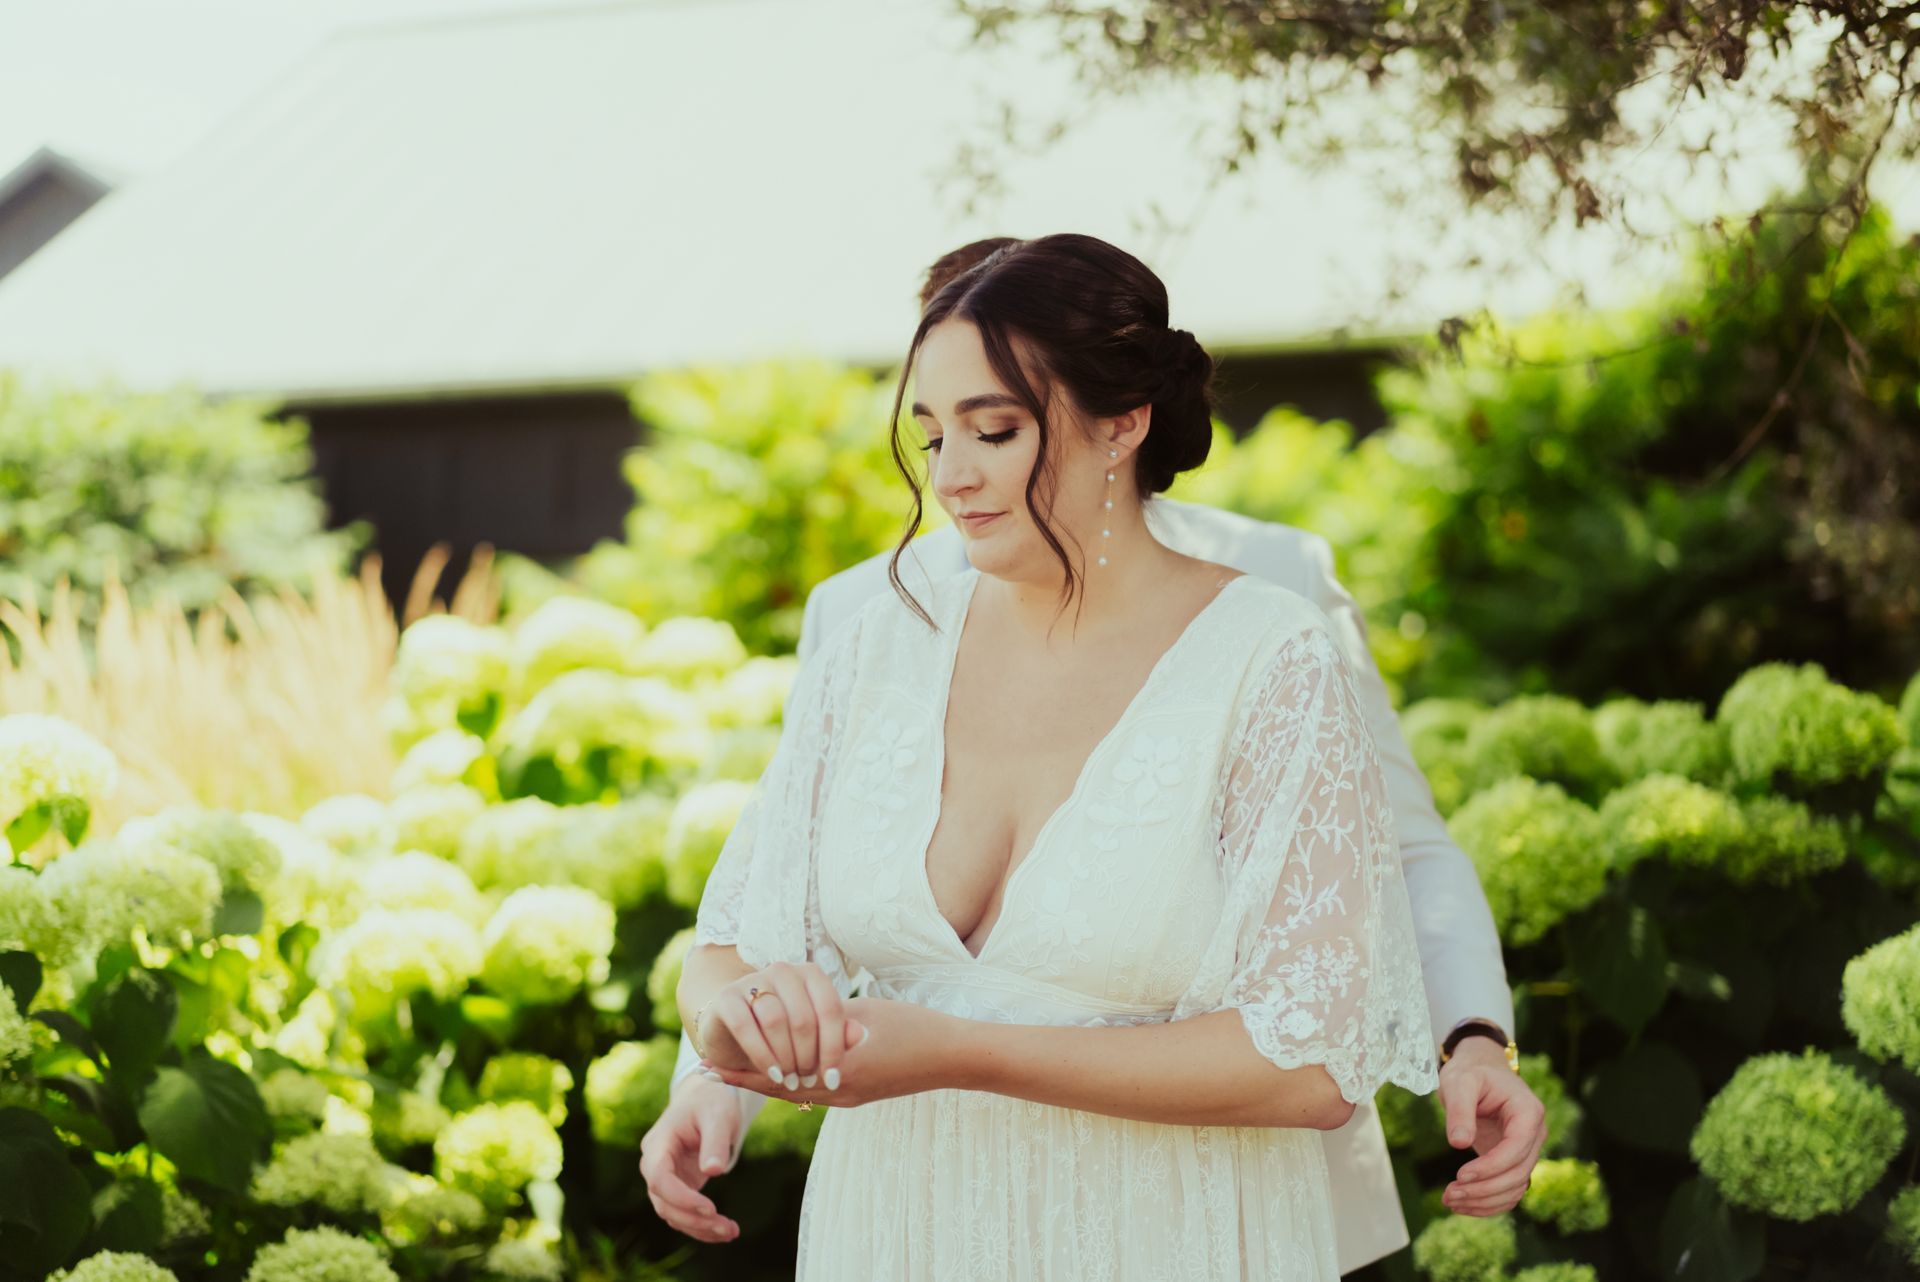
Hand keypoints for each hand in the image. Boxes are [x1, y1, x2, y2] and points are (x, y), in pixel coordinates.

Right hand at [638, 1075, 744, 1242]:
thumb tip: (714, 1172)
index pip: (659, 1178)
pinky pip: (683, 1212)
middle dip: (694, 1220)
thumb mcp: (718, 1116)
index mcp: (658, 1143)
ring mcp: (665, 1177)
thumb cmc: (712, 1101)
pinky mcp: (678, 1185)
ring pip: (672, 1213)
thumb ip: (714, 1142)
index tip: (710, 1208)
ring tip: (731, 1232)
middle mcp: (655, 1163)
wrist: (707, 1097)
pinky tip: (724, 1231)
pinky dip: (701, 1224)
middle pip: (663, 1202)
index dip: (681, 1197)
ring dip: (699, 1228)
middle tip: (728, 1229)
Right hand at [696, 960, 856, 1089]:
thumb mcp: (814, 1036)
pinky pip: (746, 1027)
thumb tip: (860, 1035)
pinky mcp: (727, 998)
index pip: (830, 1009)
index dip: (834, 1048)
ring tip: (791, 1080)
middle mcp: (783, 972)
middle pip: (804, 1018)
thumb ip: (838, 1034)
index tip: (833, 1079)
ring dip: (786, 1058)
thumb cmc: (784, 1034)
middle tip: (808, 1082)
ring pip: (775, 1021)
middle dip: (808, 1057)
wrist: (735, 1032)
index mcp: (810, 975)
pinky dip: (762, 1055)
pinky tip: (773, 1074)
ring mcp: (752, 981)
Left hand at [698, 995, 962, 1106]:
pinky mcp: (861, 1093)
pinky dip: (793, 1080)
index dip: (741, 1071)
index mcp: (836, 1074)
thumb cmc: (914, 1027)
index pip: (776, 1077)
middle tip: (708, 1072)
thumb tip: (797, 1022)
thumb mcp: (865, 1016)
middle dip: (746, 1078)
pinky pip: (817, 1090)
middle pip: (781, 1090)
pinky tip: (783, 1070)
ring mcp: (850, 1097)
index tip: (707, 1066)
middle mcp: (839, 1092)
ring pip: (798, 1091)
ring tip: (737, 1071)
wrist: (955, 1056)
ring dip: (768, 1080)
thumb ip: (827, 1021)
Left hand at [1436, 1037, 1546, 1215]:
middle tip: (1449, 1194)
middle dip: (1484, 1189)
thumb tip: (1459, 1144)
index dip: (1491, 1166)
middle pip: (1518, 1173)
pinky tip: (1463, 1206)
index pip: (1517, 1148)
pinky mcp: (1515, 1163)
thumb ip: (1460, 1110)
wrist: (1479, 1072)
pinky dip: (1488, 1203)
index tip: (1461, 1176)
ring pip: (1515, 1188)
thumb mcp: (1459, 1082)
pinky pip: (1509, 1191)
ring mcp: (1527, 1151)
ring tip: (1450, 1201)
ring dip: (1484, 1201)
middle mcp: (1534, 1134)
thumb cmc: (1470, 1073)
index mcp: (1528, 1112)